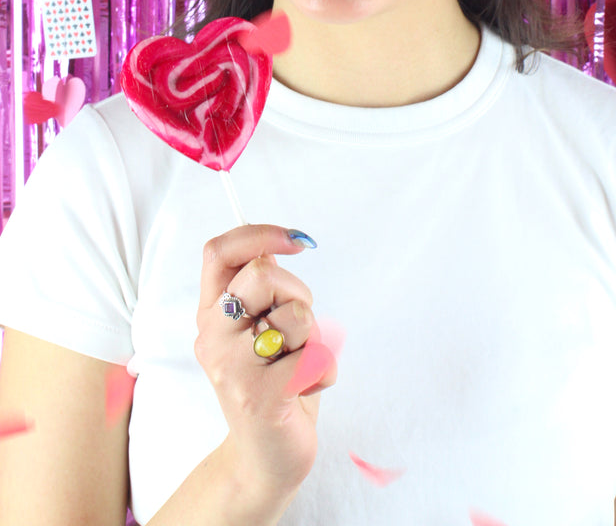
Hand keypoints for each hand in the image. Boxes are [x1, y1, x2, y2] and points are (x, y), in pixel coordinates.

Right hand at [194, 224, 335, 511]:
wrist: (264, 460)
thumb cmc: (273, 383)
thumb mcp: (260, 328)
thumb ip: (262, 290)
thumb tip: (283, 243)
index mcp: (211, 314)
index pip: (218, 251)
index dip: (259, 234)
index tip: (297, 241)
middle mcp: (212, 336)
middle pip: (263, 274)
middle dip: (298, 293)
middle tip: (297, 329)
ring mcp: (231, 367)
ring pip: (296, 314)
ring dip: (314, 338)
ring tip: (297, 365)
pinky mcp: (259, 396)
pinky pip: (314, 356)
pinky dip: (325, 371)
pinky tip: (305, 391)